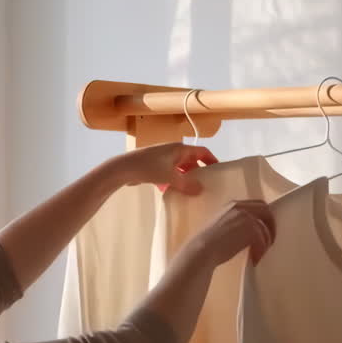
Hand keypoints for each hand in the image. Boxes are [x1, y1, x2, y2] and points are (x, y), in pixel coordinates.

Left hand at [94, 142, 214, 194]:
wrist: (123, 168)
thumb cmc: (149, 168)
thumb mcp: (171, 177)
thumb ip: (187, 184)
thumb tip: (201, 190)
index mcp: (180, 149)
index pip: (202, 152)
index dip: (211, 160)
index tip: (218, 172)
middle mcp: (173, 151)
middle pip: (191, 161)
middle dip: (198, 173)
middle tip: (206, 186)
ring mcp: (163, 159)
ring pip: (180, 169)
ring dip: (185, 179)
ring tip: (192, 192)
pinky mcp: (155, 167)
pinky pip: (170, 174)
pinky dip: (174, 182)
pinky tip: (173, 194)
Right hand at [185, 200, 276, 267]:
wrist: (202, 250)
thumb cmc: (206, 243)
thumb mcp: (221, 226)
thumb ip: (234, 223)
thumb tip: (247, 232)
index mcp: (233, 205)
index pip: (257, 205)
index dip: (264, 217)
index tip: (264, 229)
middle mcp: (241, 207)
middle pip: (266, 211)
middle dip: (270, 226)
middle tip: (268, 241)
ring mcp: (247, 217)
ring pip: (265, 228)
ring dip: (265, 243)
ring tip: (258, 254)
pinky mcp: (251, 229)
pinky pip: (263, 240)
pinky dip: (260, 251)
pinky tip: (254, 259)